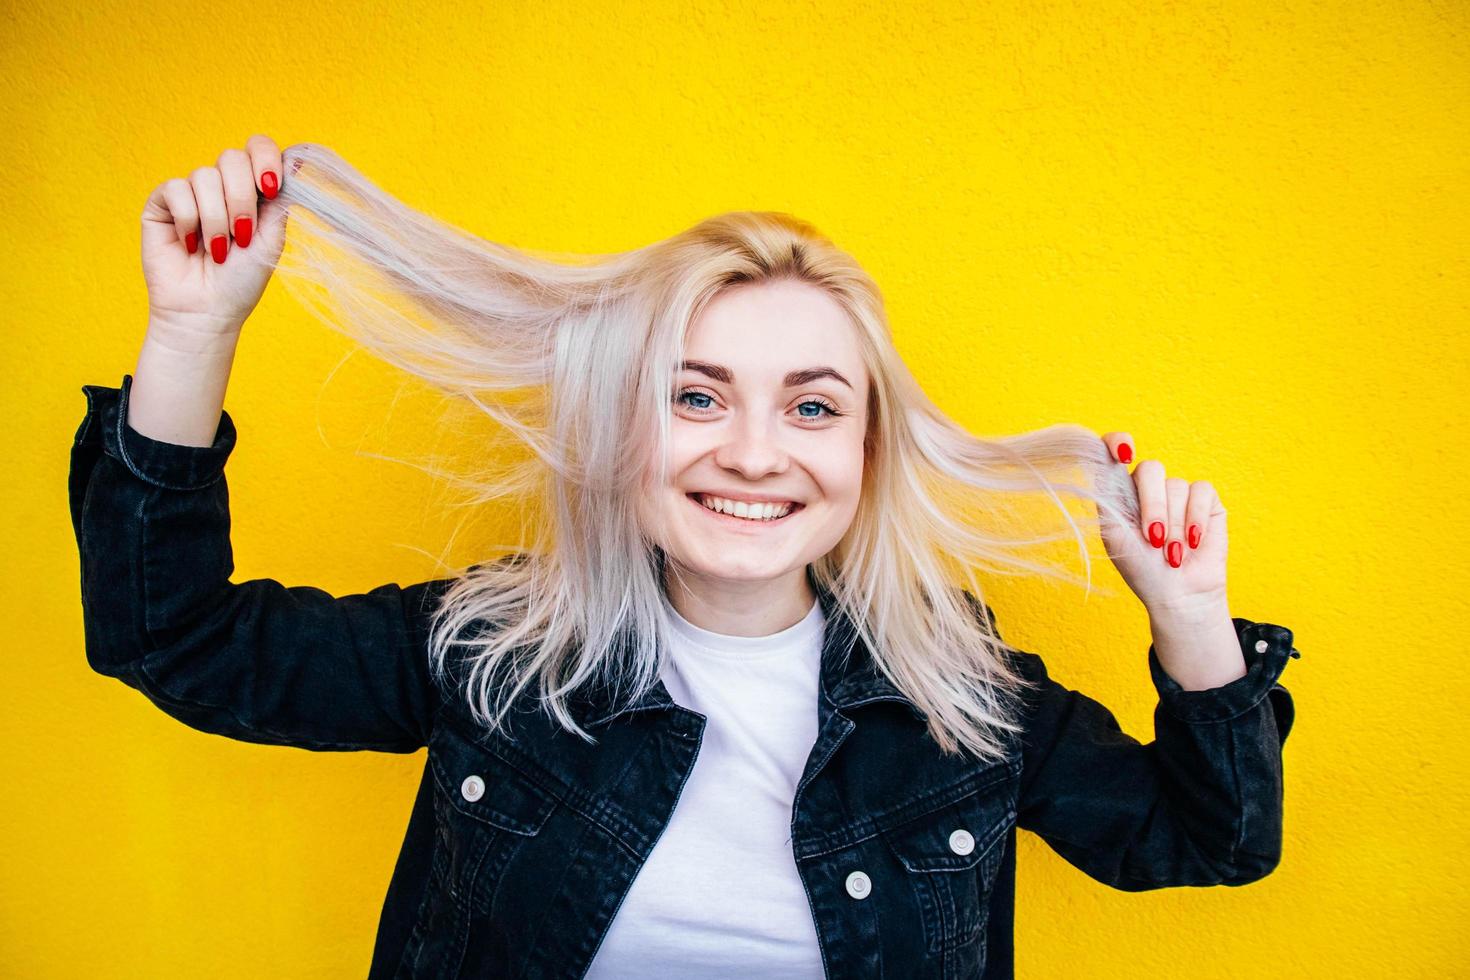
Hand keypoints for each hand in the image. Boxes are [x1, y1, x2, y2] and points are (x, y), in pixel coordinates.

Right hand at [140, 134, 290, 341]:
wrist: (207, 311)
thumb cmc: (241, 281)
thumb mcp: (272, 239)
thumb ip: (281, 200)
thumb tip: (299, 159)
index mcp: (252, 190)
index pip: (258, 148)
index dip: (265, 159)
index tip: (270, 188)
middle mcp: (221, 185)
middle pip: (232, 158)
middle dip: (242, 199)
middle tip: (243, 235)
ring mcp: (191, 192)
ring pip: (205, 176)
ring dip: (217, 219)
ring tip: (218, 250)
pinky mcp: (162, 203)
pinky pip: (176, 189)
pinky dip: (189, 220)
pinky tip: (191, 244)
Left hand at [1095, 433, 1228, 620]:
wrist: (1176, 593)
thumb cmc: (1141, 567)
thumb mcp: (1114, 533)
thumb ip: (1107, 497)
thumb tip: (1101, 464)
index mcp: (1122, 491)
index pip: (1115, 451)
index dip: (1118, 442)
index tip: (1124, 452)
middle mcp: (1149, 487)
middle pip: (1150, 469)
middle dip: (1153, 506)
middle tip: (1154, 539)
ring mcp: (1178, 492)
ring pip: (1176, 486)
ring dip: (1174, 526)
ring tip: (1172, 553)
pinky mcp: (1206, 500)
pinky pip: (1201, 492)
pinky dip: (1196, 519)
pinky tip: (1193, 541)